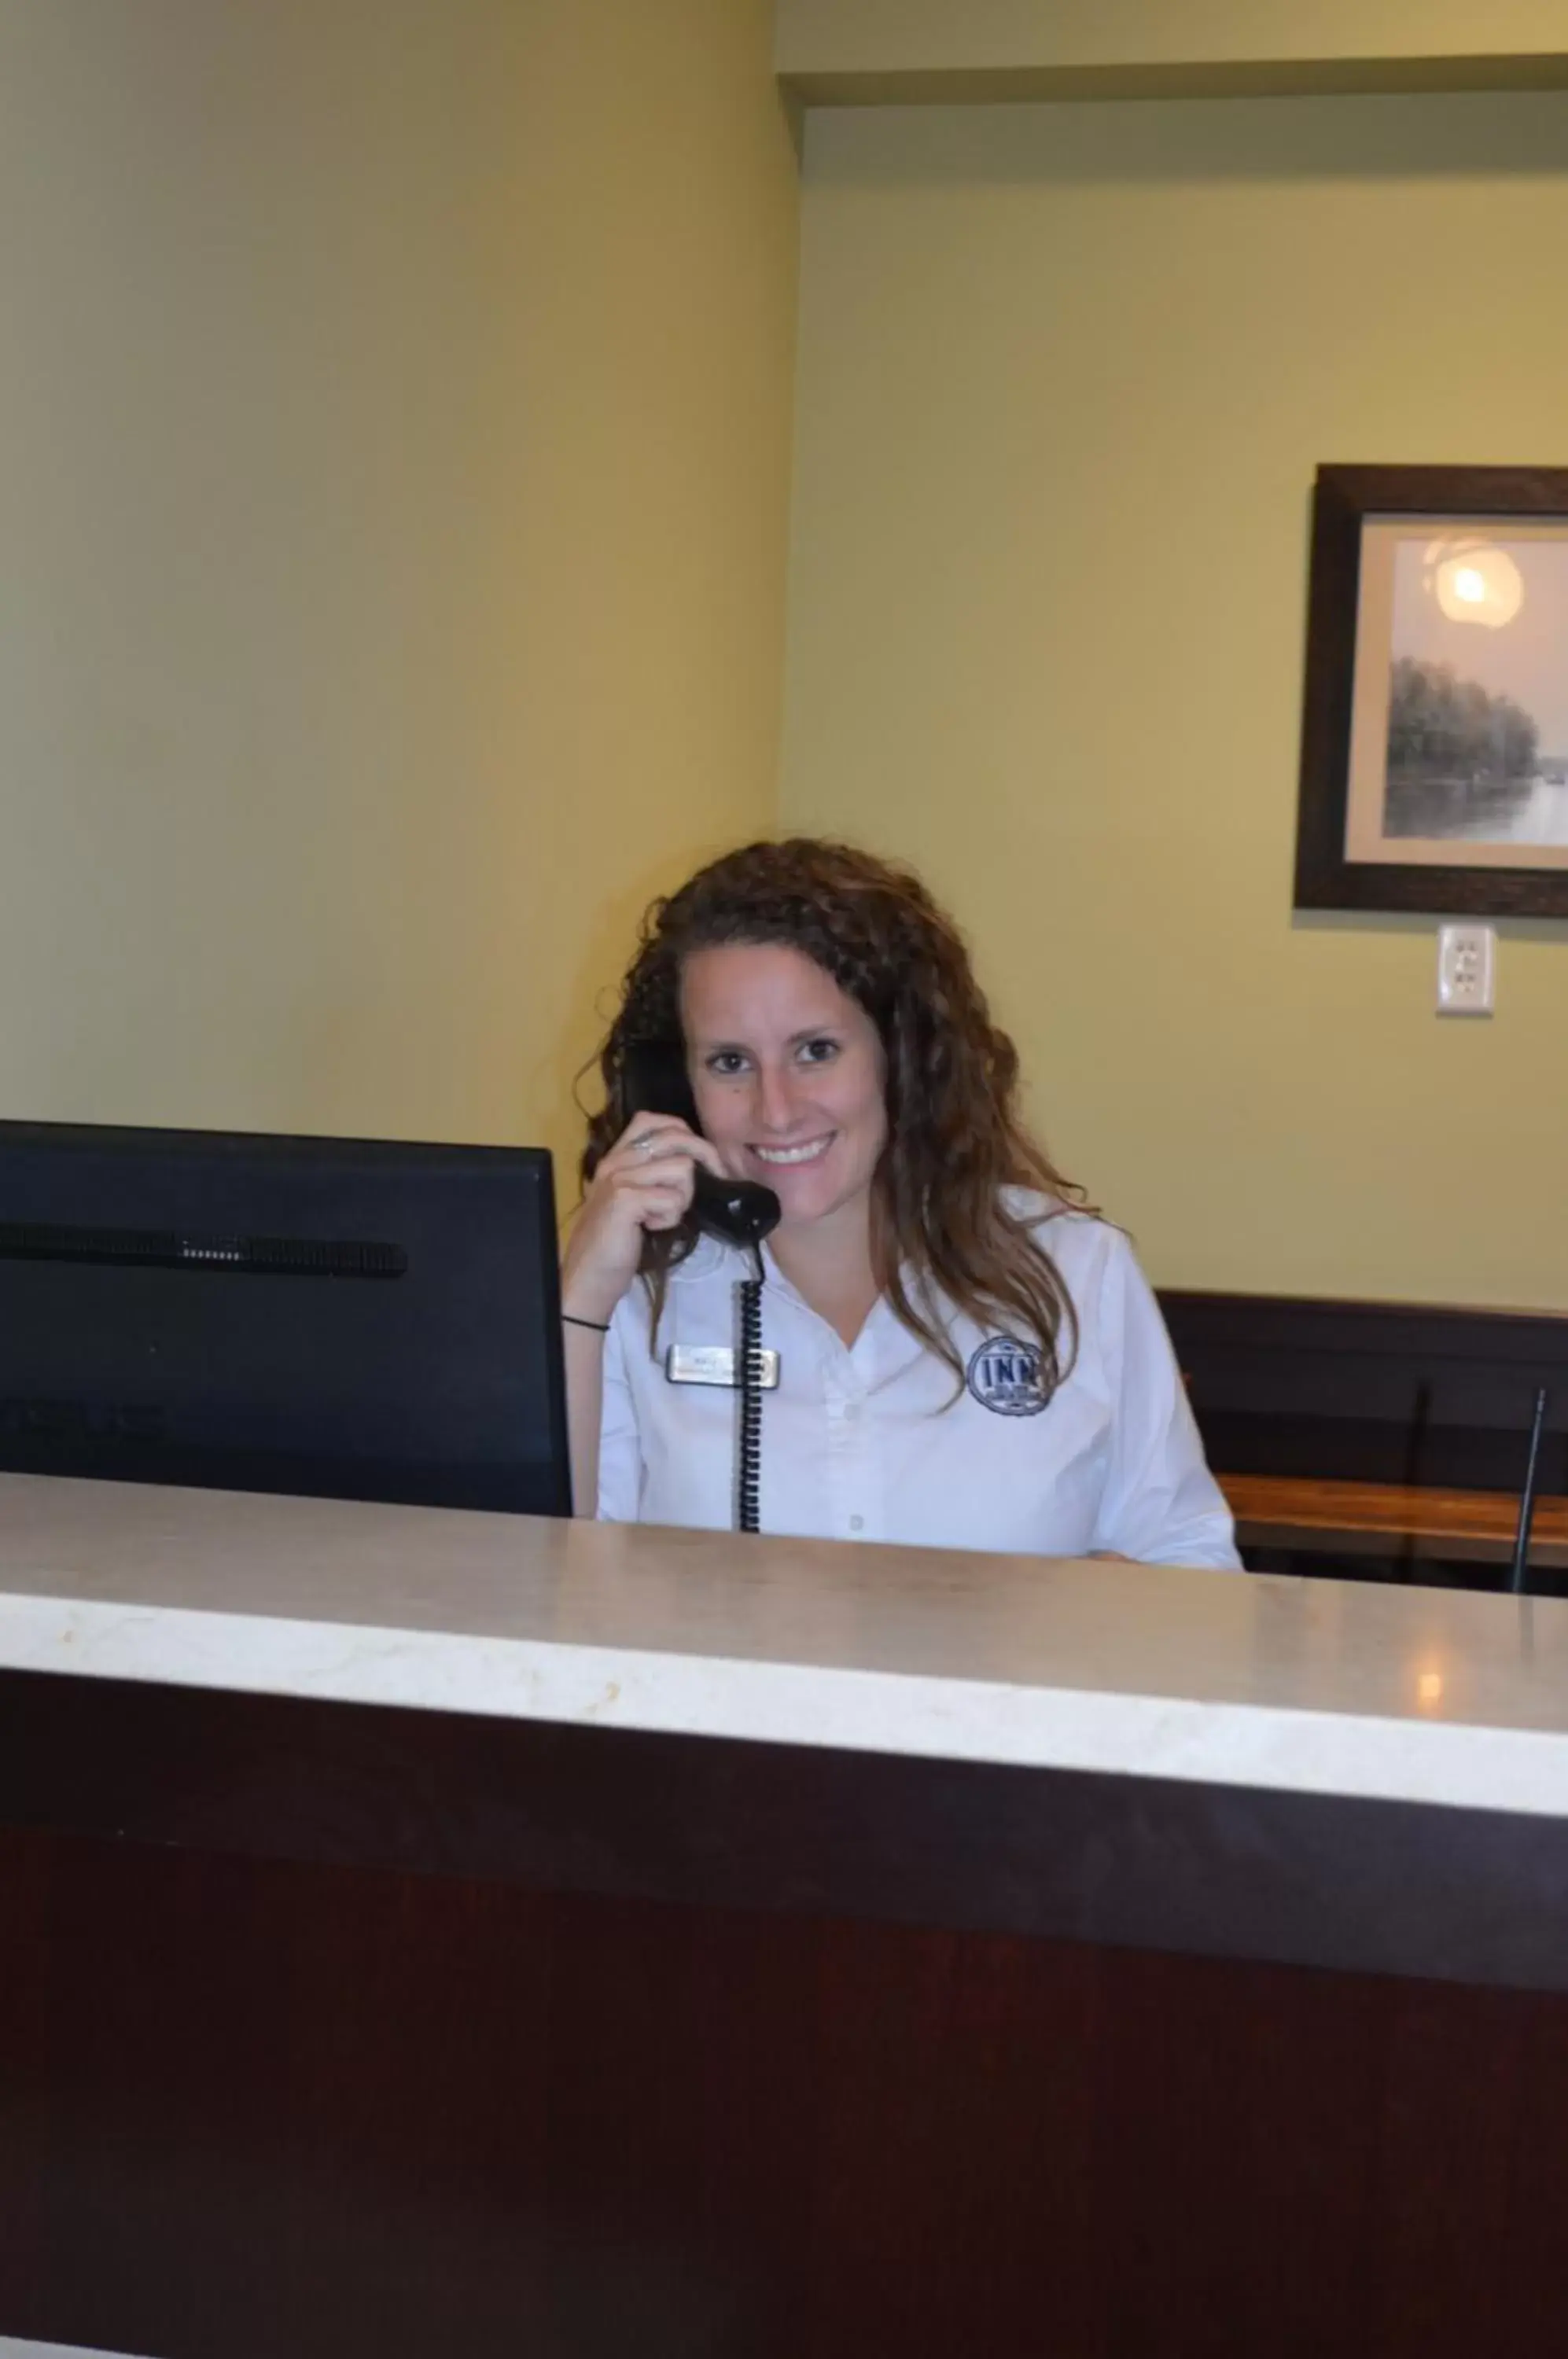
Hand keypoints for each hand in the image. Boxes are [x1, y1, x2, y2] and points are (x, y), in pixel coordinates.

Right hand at [561, 1116, 726, 1324]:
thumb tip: (694, 1161)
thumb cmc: (613, 1244)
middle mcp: (615, 1161)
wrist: (587, 1278)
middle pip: (675, 1136)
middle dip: (705, 1156)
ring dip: (684, 1196)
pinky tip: (650, 1228)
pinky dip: (671, 1218)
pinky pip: (673, 1198)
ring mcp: (618, 1179)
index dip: (683, 1132)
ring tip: (662, 1216)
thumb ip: (651, 1176)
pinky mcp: (625, 1200)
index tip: (701, 1158)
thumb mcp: (631, 1200)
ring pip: (682, 1167)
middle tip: (716, 1178)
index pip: (651, 1120)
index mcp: (615, 1157)